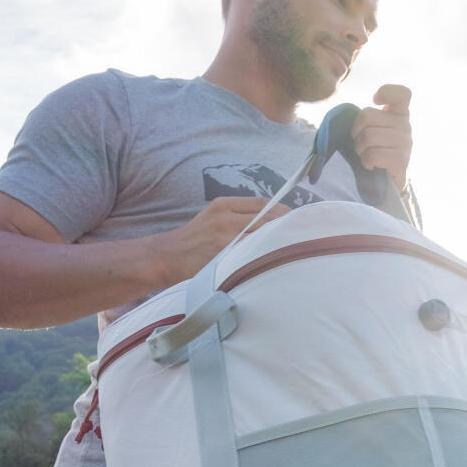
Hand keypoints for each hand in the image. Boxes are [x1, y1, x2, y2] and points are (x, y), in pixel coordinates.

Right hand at [154, 196, 288, 283]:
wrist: (165, 257)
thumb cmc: (194, 241)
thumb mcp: (213, 218)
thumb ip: (239, 216)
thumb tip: (275, 220)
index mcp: (224, 205)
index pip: (264, 204)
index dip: (284, 212)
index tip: (296, 221)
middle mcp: (225, 217)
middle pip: (268, 218)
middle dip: (288, 227)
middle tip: (301, 238)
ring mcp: (225, 237)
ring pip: (264, 236)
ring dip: (281, 243)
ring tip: (294, 251)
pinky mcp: (223, 256)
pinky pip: (252, 254)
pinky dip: (266, 256)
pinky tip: (276, 263)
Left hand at [352, 83, 412, 187]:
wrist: (387, 184)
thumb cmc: (375, 152)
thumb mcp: (373, 130)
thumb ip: (368, 118)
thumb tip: (341, 117)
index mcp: (400, 114)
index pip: (402, 94)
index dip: (387, 92)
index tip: (375, 101)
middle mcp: (406, 126)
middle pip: (367, 115)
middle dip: (356, 132)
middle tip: (362, 144)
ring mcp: (406, 143)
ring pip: (368, 136)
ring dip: (360, 149)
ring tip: (367, 156)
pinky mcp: (401, 161)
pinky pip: (373, 154)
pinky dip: (366, 162)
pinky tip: (372, 165)